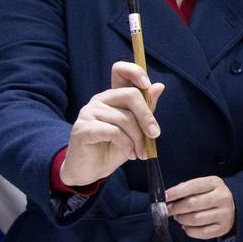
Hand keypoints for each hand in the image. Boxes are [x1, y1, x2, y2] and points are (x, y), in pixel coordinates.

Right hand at [61, 62, 163, 185]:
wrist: (92, 171)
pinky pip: (113, 131)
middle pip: (130, 94)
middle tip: (154, 135)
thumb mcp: (135, 130)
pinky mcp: (83, 128)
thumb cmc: (114, 149)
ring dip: (138, 139)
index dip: (134, 72)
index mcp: (113, 97)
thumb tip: (159, 86)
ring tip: (140, 153)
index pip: (119, 70)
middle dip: (147, 117)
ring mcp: (89, 113)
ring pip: (124, 118)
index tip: (147, 85)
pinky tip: (129, 154)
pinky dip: (126, 144)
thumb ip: (145, 109)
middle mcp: (100, 100)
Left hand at [166, 175, 235, 238]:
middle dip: (175, 208)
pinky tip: (187, 226)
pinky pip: (201, 232)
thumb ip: (187, 188)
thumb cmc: (211, 195)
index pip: (193, 186)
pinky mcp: (222, 228)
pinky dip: (189, 230)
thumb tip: (169, 196)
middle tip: (168, 210)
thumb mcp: (204, 186)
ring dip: (181, 219)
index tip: (165, 197)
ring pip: (195, 219)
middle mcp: (222, 198)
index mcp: (215, 183)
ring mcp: (224, 214)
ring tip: (178, 217)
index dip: (176, 192)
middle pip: (192, 204)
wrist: (234, 207)